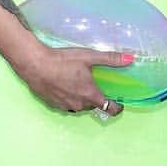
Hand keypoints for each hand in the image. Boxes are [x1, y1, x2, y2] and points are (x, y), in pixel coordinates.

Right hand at [11, 41, 129, 116]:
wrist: (35, 64)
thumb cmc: (63, 61)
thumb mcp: (89, 57)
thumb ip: (110, 59)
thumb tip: (131, 59)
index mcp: (90, 95)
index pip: (109, 109)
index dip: (117, 108)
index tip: (119, 104)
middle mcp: (79, 105)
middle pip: (93, 106)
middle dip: (96, 98)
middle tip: (94, 85)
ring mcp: (65, 106)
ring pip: (79, 106)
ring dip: (81, 99)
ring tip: (78, 85)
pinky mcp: (52, 104)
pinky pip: (66, 105)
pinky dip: (68, 98)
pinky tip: (64, 87)